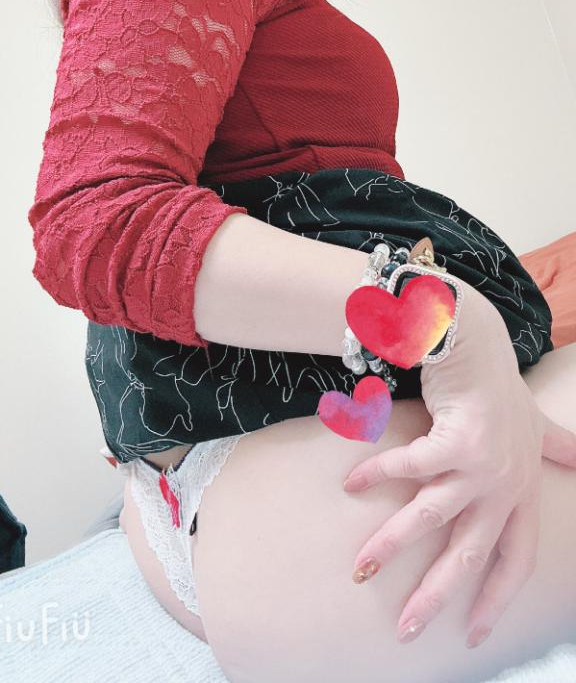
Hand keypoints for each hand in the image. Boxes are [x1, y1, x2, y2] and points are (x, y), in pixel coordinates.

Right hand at [342, 279, 575, 647]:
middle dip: (436, 594)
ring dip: (391, 544)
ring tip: (360, 567)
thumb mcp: (536, 422)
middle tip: (404, 627)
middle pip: (471, 553)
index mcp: (524, 488)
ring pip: (432, 517)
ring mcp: (484, 464)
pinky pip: (409, 468)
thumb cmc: (500, 384)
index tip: (471, 633)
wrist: (477, 340)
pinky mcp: (457, 440)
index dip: (496, 598)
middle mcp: (507, 484)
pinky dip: (377, 474)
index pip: (518, 558)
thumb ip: (557, 445)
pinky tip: (351, 483)